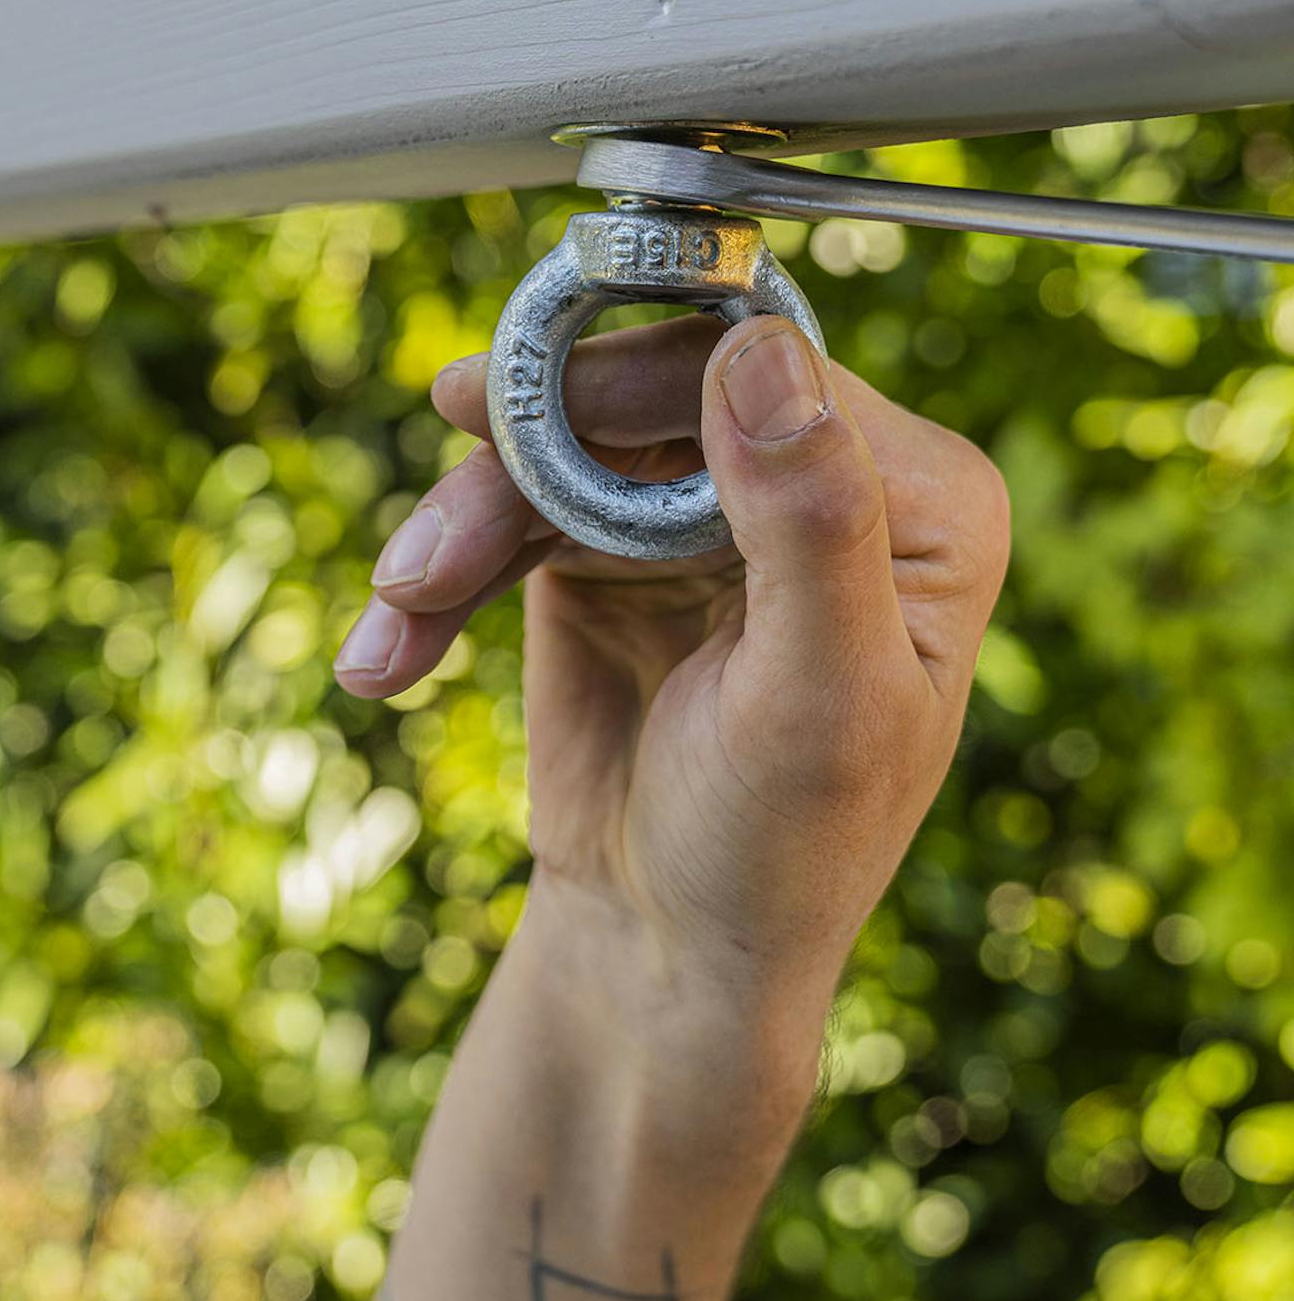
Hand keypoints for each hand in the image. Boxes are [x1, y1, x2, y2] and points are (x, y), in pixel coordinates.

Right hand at [335, 315, 1009, 1020]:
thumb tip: (761, 348)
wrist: (669, 952)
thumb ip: (812, 525)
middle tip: (426, 554)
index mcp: (913, 503)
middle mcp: (807, 484)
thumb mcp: (815, 703)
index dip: (632, 381)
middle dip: (522, 469)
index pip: (765, 376)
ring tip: (400, 613)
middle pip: (643, 399)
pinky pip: (506, 517)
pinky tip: (386, 654)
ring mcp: (696, 513)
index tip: (501, 408)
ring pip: (556, 452)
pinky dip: (439, 577)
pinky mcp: (602, 550)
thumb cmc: (777, 853)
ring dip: (460, 530)